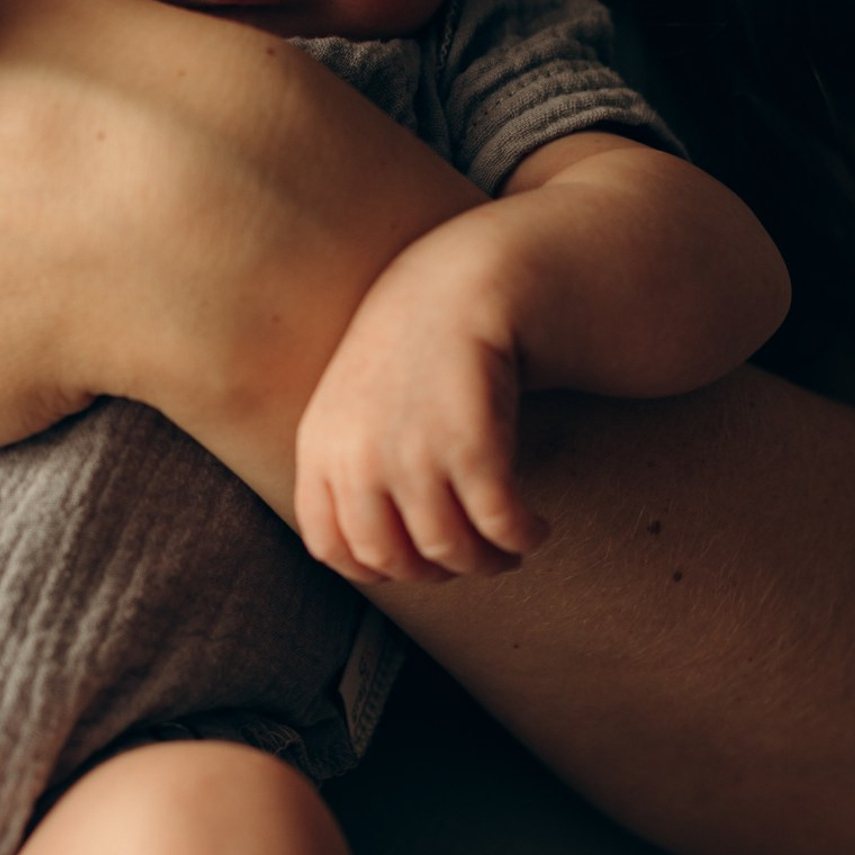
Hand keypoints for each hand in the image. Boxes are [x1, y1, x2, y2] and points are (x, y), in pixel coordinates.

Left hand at [295, 221, 548, 583]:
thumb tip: (371, 553)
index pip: (333, 548)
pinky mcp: (470, 444)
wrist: (463, 282)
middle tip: (473, 558)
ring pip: (449, 550)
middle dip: (440, 572)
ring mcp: (411, 452)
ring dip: (488, 561)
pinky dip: (521, 537)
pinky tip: (533, 527)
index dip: (379, 569)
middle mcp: (357, 456)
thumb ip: (348, 467)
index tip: (417, 562)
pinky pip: (498, 524)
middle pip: (393, 560)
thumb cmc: (415, 351)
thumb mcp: (352, 405)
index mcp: (320, 448)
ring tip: (508, 548)